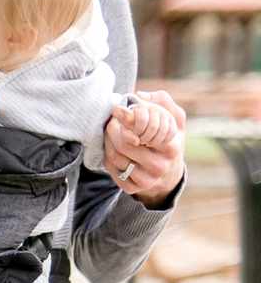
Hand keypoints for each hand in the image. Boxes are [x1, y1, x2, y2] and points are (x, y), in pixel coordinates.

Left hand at [106, 89, 186, 204]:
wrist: (169, 175)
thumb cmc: (169, 141)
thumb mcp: (175, 121)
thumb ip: (163, 103)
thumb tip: (140, 95)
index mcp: (171, 146)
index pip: (145, 130)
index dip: (128, 119)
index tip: (118, 110)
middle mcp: (160, 165)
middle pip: (124, 143)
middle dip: (113, 129)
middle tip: (111, 121)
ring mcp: (146, 179)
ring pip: (115, 156)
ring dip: (108, 141)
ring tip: (110, 132)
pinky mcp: (132, 188)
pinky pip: (112, 169)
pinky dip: (107, 156)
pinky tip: (112, 148)